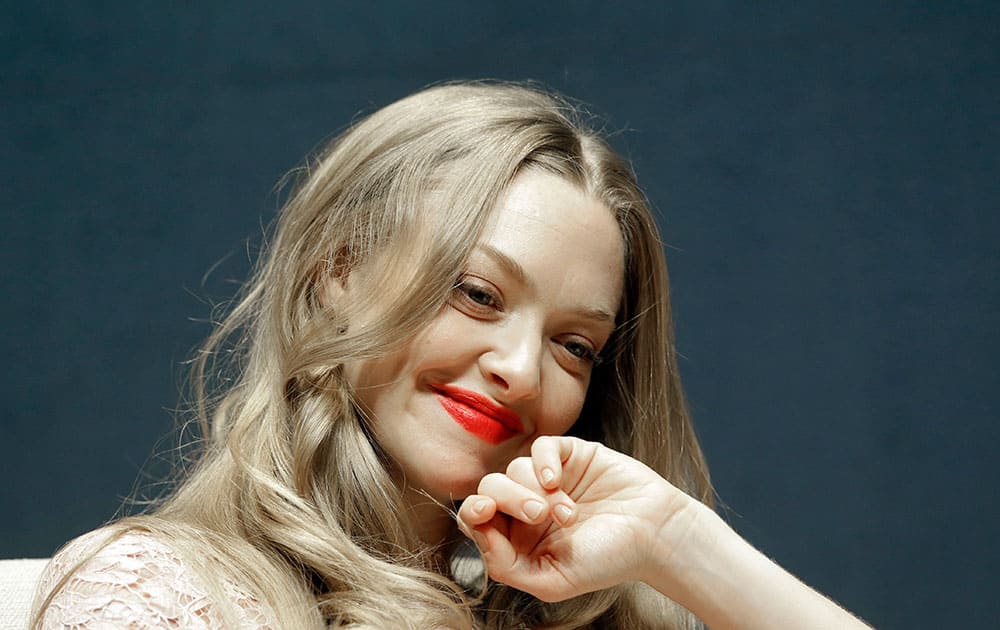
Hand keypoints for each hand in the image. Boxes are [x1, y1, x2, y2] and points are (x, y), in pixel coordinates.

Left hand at [456, 436, 692, 601]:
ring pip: (514, 467)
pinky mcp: (569, 454)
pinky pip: (540, 446)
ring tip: (570, 514)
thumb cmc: (607, 561)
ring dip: (538, 491)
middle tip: (540, 516)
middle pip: (490, 487)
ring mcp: (547, 478)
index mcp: (517, 537)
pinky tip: (558, 480)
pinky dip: (543, 461)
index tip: (485, 511)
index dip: (474, 511)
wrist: (654, 535)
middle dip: (509, 500)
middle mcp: (527, 505)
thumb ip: (506, 567)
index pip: (477, 518)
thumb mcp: (551, 580)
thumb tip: (479, 534)